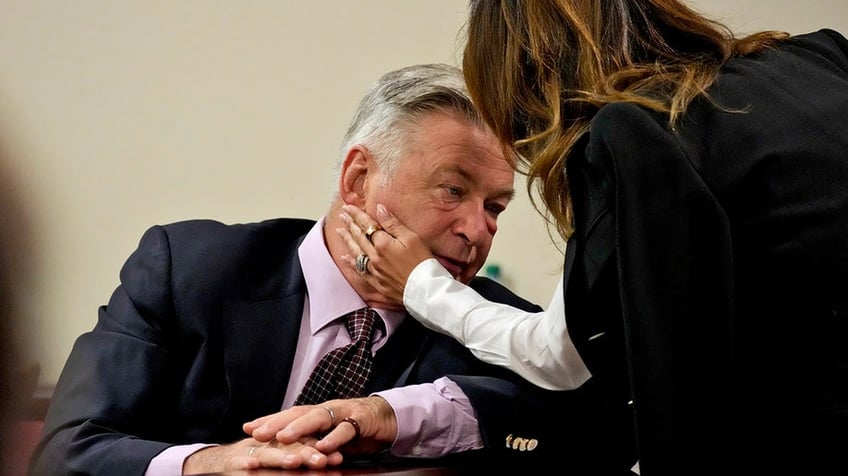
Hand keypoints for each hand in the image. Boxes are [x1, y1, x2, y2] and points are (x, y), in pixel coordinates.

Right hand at [182, 436, 342, 473]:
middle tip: (322, 460)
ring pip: (267, 455)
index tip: (337, 457)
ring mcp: (250, 453)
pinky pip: (241, 463)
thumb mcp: (280, 455)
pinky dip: (247, 463)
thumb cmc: (259, 458)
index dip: (320, 450)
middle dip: (306, 454)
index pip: (304, 444)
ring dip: (281, 457)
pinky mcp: (234, 463)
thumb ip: (301, 453)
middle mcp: (268, 445)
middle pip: (289, 448)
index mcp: (282, 443)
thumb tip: (334, 458)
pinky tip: (252, 465)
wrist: (222, 461)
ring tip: (294, 461)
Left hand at [243, 396, 396, 456]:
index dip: (270, 420)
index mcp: (319, 413)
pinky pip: (346, 430)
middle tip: (257, 432)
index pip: (290, 414)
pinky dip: (334, 438)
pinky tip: (323, 446)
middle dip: (277, 422)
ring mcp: (345, 412)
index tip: (247, 428)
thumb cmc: (357, 428)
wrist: (389, 417)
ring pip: (319, 418)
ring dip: (301, 427)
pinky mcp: (361, 420)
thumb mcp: (331, 437)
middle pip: (299, 413)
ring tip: (284, 436)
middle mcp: (328, 409)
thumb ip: (313, 442)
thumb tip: (288, 452)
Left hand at [337, 203, 432, 303]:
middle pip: (359, 237)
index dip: (356, 215)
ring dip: (347, 240)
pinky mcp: (377, 283)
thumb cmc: (422, 263)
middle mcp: (375, 257)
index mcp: (383, 244)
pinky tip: (345, 258)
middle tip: (342, 215)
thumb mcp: (412, 238)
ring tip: (340, 231)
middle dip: (349, 224)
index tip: (348, 207)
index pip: (366, 225)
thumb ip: (393, 224)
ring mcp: (374, 271)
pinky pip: (359, 271)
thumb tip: (380, 209)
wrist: (425, 290)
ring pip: (356, 252)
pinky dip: (350, 263)